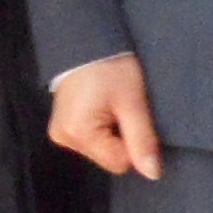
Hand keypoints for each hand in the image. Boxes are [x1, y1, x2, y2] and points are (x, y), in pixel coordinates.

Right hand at [48, 54, 163, 180]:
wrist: (86, 38)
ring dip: (111, 132)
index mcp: (79, 134)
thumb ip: (142, 140)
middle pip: (108, 157)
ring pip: (100, 149)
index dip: (133, 143)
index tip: (132, 115)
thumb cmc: (112, 67)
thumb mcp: (133, 102)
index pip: (119, 162)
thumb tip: (153, 174)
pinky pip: (89, 139)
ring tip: (110, 103)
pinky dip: (100, 127)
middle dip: (120, 137)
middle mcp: (64, 139)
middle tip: (121, 106)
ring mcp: (60, 133)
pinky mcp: (61, 126)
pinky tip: (100, 106)